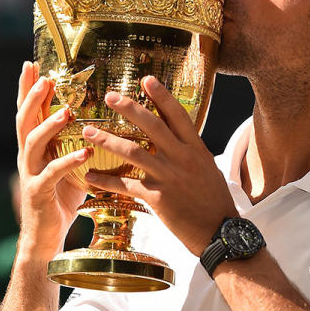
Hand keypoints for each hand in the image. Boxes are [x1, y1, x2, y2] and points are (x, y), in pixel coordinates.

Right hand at [15, 61, 89, 259]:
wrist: (46, 237)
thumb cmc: (61, 199)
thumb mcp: (71, 166)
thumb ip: (79, 144)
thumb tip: (105, 123)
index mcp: (35, 147)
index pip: (29, 112)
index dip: (27, 89)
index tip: (31, 64)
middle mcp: (28, 157)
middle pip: (23, 120)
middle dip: (32, 97)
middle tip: (44, 79)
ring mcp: (30, 174)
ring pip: (32, 143)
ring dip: (49, 125)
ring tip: (67, 112)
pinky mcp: (37, 194)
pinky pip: (51, 174)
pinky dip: (67, 162)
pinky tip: (84, 153)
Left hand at [81, 76, 236, 254]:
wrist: (220, 231)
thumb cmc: (214, 201)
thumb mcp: (207, 168)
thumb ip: (190, 151)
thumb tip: (177, 137)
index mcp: (196, 148)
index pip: (177, 115)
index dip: (162, 96)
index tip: (146, 79)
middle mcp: (182, 158)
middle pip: (152, 125)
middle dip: (129, 108)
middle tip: (109, 96)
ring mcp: (169, 177)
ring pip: (133, 151)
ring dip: (108, 140)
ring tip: (89, 131)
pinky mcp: (157, 197)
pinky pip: (126, 184)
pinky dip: (106, 180)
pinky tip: (90, 176)